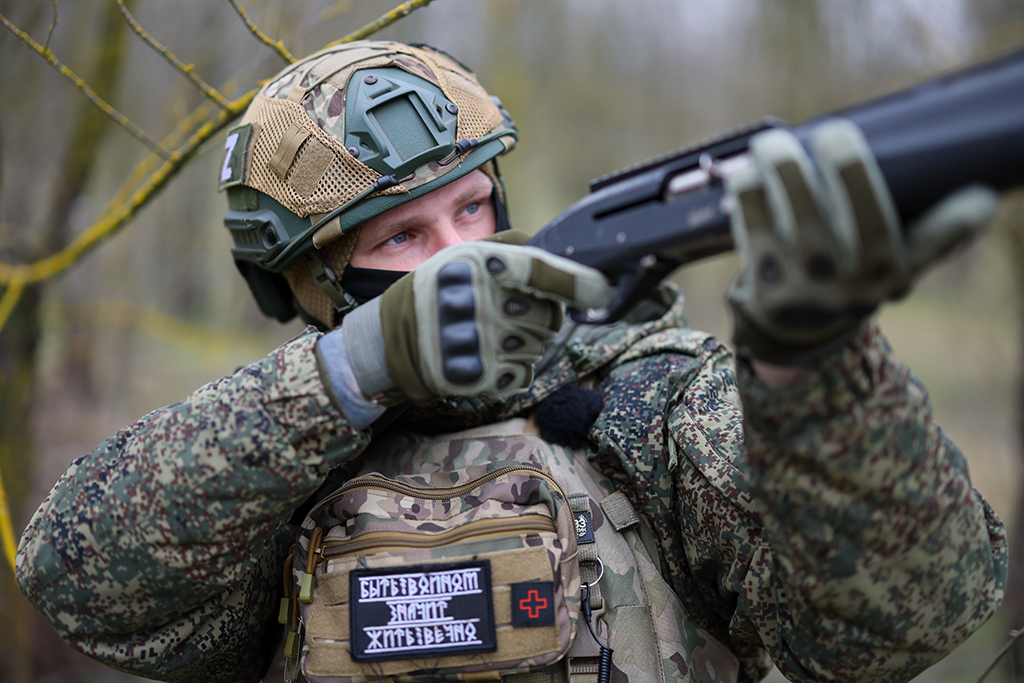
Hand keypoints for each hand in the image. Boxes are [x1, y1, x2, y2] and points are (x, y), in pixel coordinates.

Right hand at [341, 235, 612, 402]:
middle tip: (511, 313)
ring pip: (539, 349)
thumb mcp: (467, 253)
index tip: (602, 289)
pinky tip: (489, 356)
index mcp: (480, 265)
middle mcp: (483, 303)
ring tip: (492, 334)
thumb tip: (570, 255)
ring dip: (526, 344)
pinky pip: (523, 375)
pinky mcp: (480, 376)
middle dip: (541, 318)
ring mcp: (481, 343)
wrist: (391, 339)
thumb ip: (517, 248)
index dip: (579, 282)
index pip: (544, 271)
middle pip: (550, 318)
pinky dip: (514, 369)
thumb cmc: (439, 290)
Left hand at [726, 119, 997, 364]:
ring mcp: (809, 287)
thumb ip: (937, 232)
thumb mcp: (899, 261)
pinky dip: (749, 200)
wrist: (799, 325)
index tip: (964, 185)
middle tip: (835, 131)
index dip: (948, 218)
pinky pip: (756, 234)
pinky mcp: (765, 284)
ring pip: (802, 226)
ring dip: (786, 178)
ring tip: (773, 142)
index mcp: (890, 272)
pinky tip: (743, 171)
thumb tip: (984, 199)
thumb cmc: (854, 271)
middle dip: (851, 173)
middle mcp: (853, 284)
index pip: (928, 241)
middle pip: (861, 224)